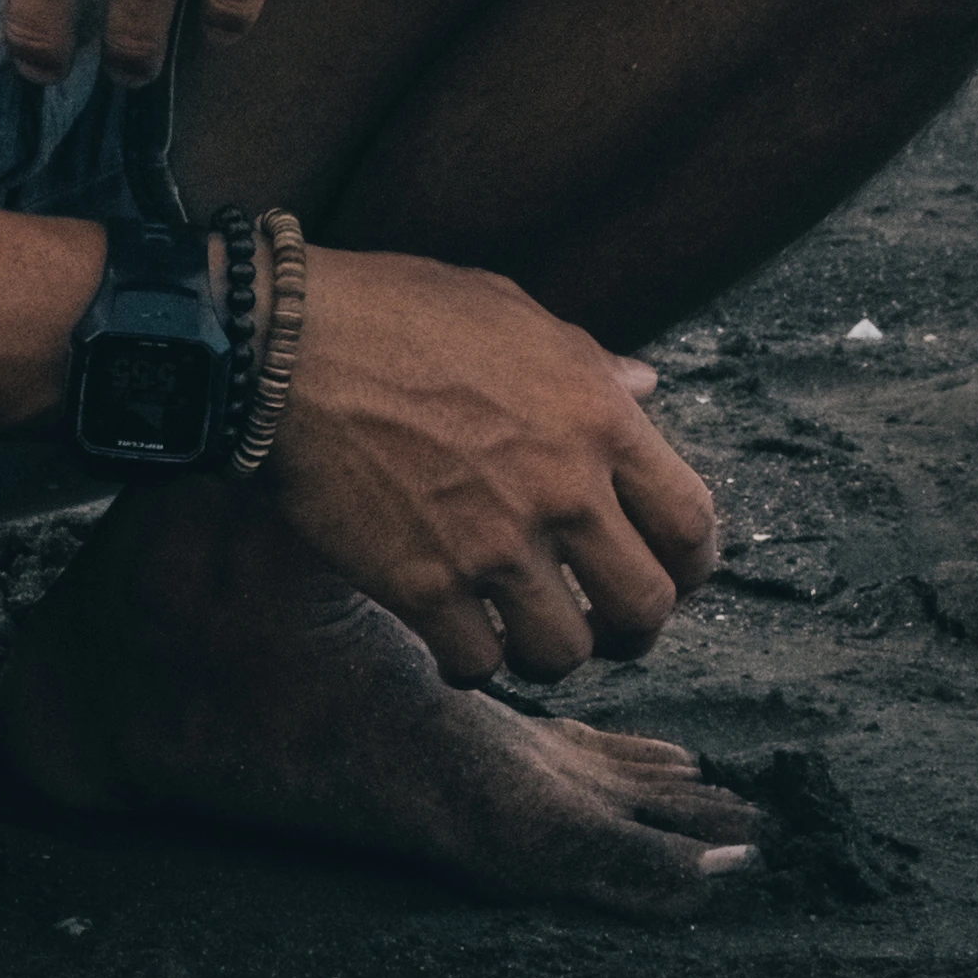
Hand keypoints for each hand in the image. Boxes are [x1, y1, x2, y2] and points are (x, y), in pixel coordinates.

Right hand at [258, 245, 721, 680]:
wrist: (287, 348)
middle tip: (607, 625)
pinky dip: (470, 663)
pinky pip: (476, 664)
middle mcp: (562, 490)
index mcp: (597, 418)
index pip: (691, 521)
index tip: (672, 575)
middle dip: (634, 629)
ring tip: (526, 637)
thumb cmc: (395, 313)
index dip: (691, 565)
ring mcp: (493, 545)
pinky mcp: (423, 585)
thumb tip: (644, 387)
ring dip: (550, 653)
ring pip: (566, 653)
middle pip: (646, 606)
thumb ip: (588, 364)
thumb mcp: (513, 314)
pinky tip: (456, 640)